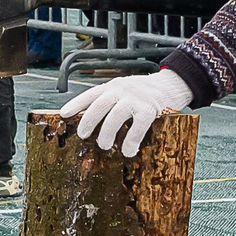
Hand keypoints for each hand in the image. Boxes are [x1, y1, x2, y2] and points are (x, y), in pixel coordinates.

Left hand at [58, 68, 193, 155]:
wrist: (172, 84)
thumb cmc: (145, 92)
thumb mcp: (124, 90)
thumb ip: (110, 100)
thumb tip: (90, 120)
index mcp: (113, 86)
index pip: (91, 94)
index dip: (76, 104)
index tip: (63, 114)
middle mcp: (122, 90)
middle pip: (100, 104)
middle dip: (88, 121)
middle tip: (82, 135)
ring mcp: (136, 99)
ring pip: (115, 116)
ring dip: (107, 133)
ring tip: (103, 145)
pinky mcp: (150, 109)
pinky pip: (137, 127)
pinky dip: (131, 141)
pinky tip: (128, 151)